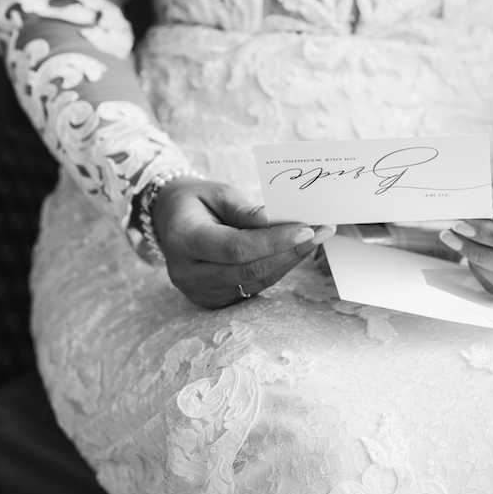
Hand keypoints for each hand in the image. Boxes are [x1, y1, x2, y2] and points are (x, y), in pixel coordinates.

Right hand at [150, 178, 335, 308]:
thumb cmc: (197, 201)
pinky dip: (277, 270)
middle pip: (249, 270)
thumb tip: (276, 222)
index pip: (235, 247)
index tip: (306, 228)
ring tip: (316, 239)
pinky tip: (295, 252)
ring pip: (255, 282)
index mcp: (183, 240)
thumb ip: (245, 211)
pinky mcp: (212, 301)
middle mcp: (187, 273)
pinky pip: (252, 288)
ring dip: (289, 262)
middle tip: (322, 232)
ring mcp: (198, 292)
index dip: (273, 241)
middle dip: (290, 252)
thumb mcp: (218, 193)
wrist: (170, 219)